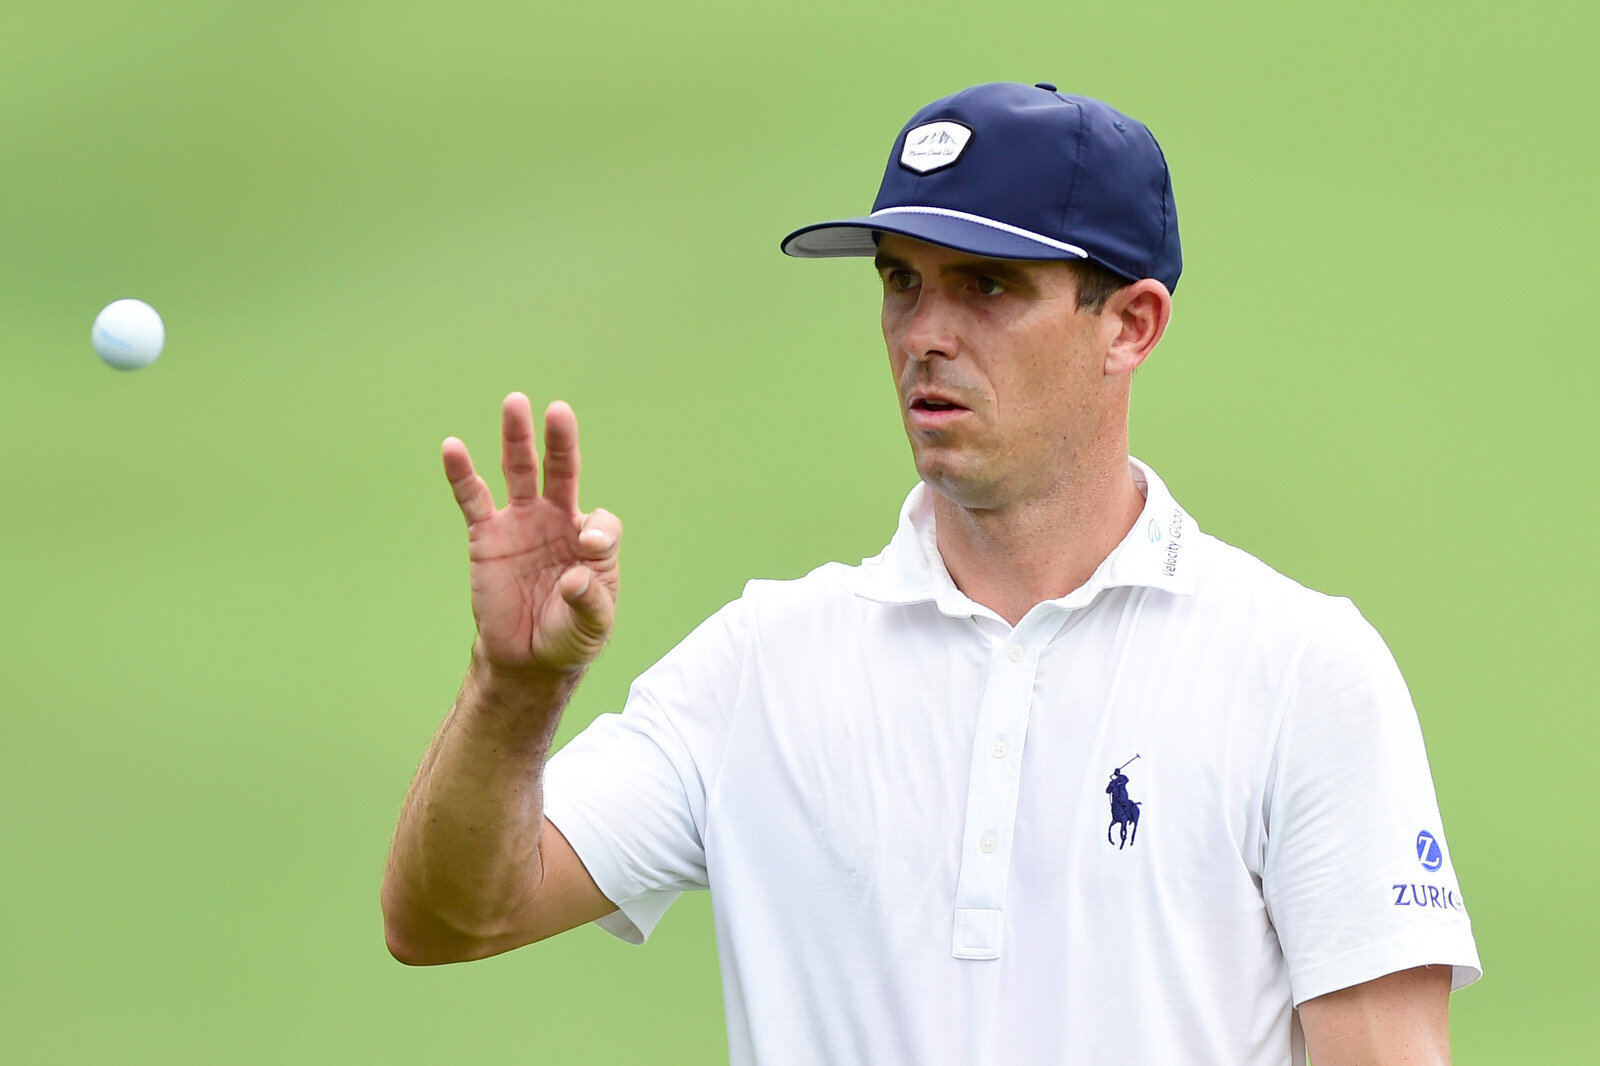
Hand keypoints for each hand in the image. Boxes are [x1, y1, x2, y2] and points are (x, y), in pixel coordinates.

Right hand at [443, 394, 620, 675]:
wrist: (527, 658)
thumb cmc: (569, 637)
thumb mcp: (593, 625)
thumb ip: (591, 600)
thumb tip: (574, 576)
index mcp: (590, 540)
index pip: (601, 521)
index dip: (598, 532)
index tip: (588, 548)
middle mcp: (558, 521)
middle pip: (562, 471)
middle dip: (561, 442)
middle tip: (559, 411)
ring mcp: (521, 523)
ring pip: (519, 472)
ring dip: (517, 439)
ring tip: (515, 403)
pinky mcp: (487, 536)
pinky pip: (473, 499)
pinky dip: (462, 474)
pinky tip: (452, 447)